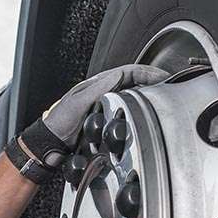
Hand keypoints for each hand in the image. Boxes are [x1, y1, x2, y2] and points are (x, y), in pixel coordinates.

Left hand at [42, 64, 169, 155]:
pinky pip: (127, 113)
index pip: (127, 72)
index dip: (146, 72)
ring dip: (148, 94)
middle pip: (133, 82)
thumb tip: (118, 75)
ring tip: (163, 96)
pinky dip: (140, 111)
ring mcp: (105, 107)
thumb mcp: (78, 102)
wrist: (49, 145)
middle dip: (152, 81)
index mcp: (96, 85)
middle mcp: (102, 94)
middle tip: (168, 84)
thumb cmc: (58, 123)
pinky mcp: (106, 122)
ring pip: (132, 97)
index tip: (161, 76)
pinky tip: (147, 116)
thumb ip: (98, 89)